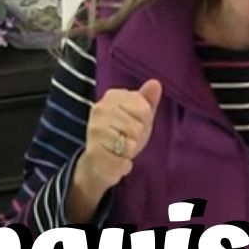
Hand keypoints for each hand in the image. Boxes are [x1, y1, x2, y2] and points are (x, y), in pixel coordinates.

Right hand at [69, 79, 161, 219]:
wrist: (100, 161)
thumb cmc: (124, 134)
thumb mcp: (140, 116)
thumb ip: (148, 100)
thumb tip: (155, 83)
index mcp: (113, 96)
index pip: (144, 109)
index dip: (144, 121)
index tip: (134, 123)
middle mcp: (100, 109)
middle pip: (137, 127)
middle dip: (137, 138)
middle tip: (127, 139)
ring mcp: (94, 130)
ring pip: (130, 144)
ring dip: (129, 152)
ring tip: (120, 149)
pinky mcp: (93, 152)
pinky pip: (122, 161)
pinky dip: (123, 165)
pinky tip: (116, 160)